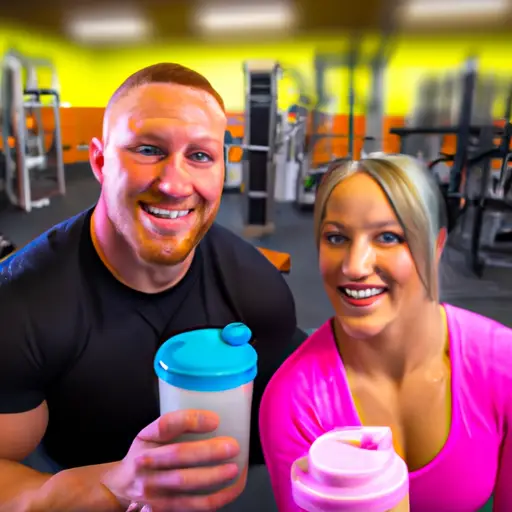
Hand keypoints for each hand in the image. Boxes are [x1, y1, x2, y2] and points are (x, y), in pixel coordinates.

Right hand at [101, 410, 242, 511]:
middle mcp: (146, 463)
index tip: (215, 420)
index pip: (166, 425)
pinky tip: (231, 489)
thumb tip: (215, 419)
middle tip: (232, 446)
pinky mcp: (162, 509)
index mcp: (146, 439)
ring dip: (213, 478)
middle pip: (177, 455)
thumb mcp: (151, 432)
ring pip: (185, 484)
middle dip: (207, 451)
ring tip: (235, 469)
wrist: (120, 485)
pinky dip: (215, 499)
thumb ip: (175, 424)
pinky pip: (192, 506)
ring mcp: (152, 489)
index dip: (191, 420)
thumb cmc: (145, 452)